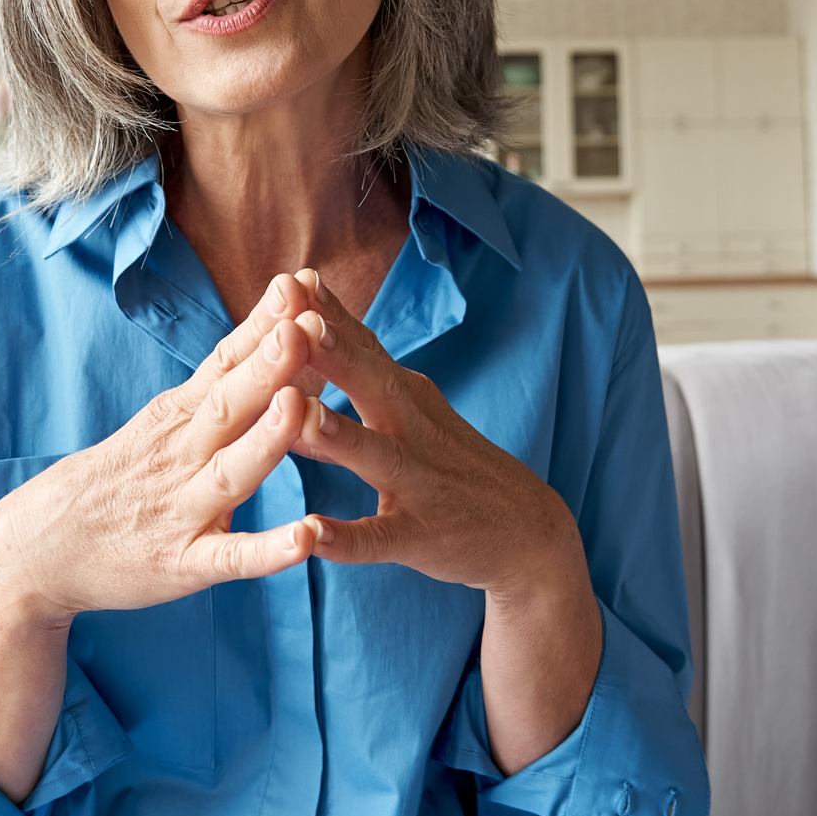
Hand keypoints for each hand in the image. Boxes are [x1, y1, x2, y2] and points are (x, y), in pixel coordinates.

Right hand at [0, 273, 332, 800]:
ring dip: (266, 440)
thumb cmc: (114, 480)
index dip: (261, 325)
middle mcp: (179, 456)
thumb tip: (286, 335)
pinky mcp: (183, 566)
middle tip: (308, 323)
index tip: (300, 284)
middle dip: (268, 364)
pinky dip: (267, 550)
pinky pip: (230, 559)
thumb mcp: (159, 423)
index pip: (222, 362)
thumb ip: (219, 387)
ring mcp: (180, 511)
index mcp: (175, 418)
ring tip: (300, 404)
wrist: (33, 551)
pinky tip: (307, 537)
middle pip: (227, 404)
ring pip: (230, 472)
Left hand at [289, 273, 602, 772]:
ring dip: (337, 435)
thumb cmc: (450, 463)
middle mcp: (412, 429)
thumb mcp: (410, 414)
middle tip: (294, 319)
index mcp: (404, 395)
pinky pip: (381, 538)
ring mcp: (420, 481)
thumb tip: (301, 341)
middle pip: (371, 383)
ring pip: (375, 454)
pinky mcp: (423, 535)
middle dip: (333, 351)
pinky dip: (347, 538)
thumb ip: (356, 383)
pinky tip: (313, 534)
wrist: (528, 530)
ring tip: (297, 417)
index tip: (288, 277)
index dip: (327, 312)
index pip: (363, 345)